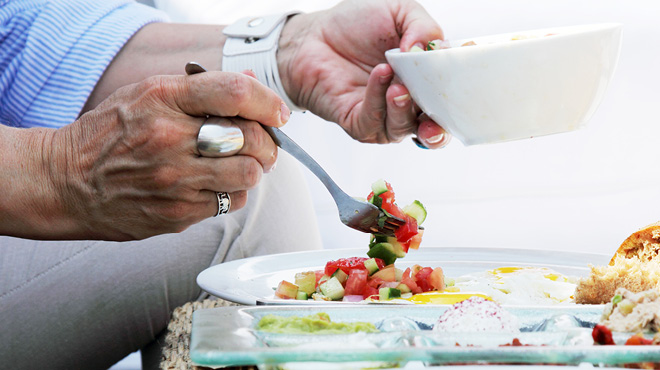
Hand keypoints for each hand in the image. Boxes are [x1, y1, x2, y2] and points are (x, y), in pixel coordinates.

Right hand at [49, 72, 287, 239]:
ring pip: (247, 175)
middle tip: (263, 144)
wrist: (66, 182)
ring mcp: (174, 180)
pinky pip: (229, 203)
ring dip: (252, 169)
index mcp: (162, 99)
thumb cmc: (110, 134)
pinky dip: (231, 193)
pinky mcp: (177, 214)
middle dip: (267, 142)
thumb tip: (251, 84)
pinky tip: (213, 185)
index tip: (277, 113)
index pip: (235, 93)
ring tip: (239, 165)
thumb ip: (199, 89)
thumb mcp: (146, 94)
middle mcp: (169, 139)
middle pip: (250, 138)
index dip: (267, 102)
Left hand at [278, 0, 449, 147]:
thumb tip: (430, 50)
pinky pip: (374, 121)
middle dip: (440, 117)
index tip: (464, 76)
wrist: (313, 36)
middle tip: (435, 97)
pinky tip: (379, 75)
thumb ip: (423, 27)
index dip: (463, 91)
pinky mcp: (360, 124)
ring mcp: (386, 116)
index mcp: (426, 79)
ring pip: (405, 127)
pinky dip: (379, 99)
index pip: (454, 95)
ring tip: (399, 84)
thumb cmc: (355, 25)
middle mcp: (410, 102)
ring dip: (405, 106)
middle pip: (436, 124)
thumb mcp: (399, 12)